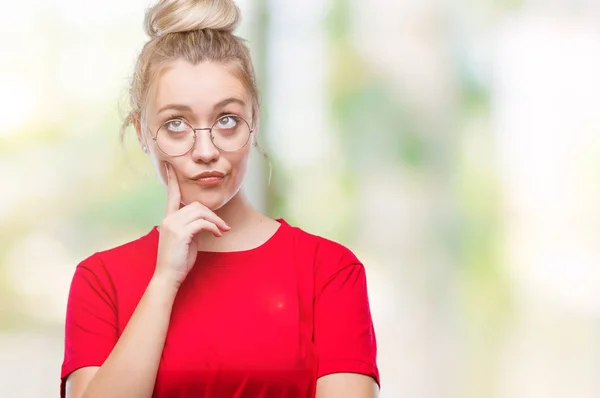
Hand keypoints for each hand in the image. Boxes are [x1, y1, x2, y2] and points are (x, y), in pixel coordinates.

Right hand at [153, 162, 229, 286]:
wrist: (168, 276)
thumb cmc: (178, 260)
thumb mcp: (186, 239)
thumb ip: (193, 226)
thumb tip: (206, 222)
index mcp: (168, 218)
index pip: (171, 195)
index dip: (172, 180)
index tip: (170, 166)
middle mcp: (169, 218)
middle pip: (196, 205)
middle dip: (213, 214)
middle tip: (223, 227)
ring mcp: (173, 225)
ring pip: (201, 212)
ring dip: (216, 221)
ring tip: (222, 231)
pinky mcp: (180, 233)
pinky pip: (202, 223)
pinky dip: (214, 228)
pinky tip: (217, 235)